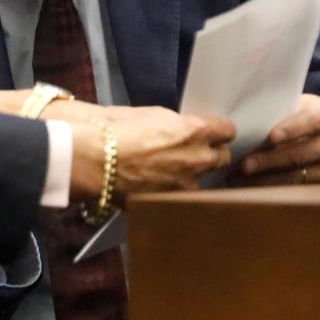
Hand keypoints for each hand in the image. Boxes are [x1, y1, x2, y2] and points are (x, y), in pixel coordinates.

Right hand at [69, 106, 234, 204]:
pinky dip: (169, 194)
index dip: (218, 131)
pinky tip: (152, 185)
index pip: (228, 130)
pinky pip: (178, 198)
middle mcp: (198, 160)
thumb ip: (176, 125)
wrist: (91, 157)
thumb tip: (181, 130)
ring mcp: (185, 187)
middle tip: (190, 151)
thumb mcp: (152, 114)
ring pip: (200, 181)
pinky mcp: (169, 205)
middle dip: (210, 154)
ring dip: (189, 176)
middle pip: (222, 158)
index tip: (211, 132)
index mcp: (195, 131)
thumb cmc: (115, 129)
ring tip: (165, 171)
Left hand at [230, 94, 319, 185]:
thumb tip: (244, 120)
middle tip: (244, 165)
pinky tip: (252, 186)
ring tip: (241, 178)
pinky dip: (274, 188)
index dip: (292, 129)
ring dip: (267, 178)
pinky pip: (298, 190)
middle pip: (302, 154)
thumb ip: (278, 111)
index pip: (311, 121)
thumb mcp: (295, 107)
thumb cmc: (299, 117)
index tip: (271, 137)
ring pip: (299, 176)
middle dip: (270, 160)